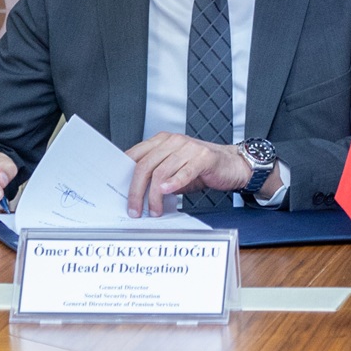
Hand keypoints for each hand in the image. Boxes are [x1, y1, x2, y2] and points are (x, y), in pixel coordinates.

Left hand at [125, 132, 250, 216]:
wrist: (233, 165)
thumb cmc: (202, 168)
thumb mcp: (174, 169)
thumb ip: (155, 175)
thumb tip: (135, 193)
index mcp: (161, 140)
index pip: (134, 156)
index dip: (124, 177)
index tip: (118, 195)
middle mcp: (173, 141)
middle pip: (145, 166)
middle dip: (136, 191)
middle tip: (135, 209)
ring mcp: (189, 147)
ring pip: (161, 172)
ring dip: (154, 196)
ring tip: (155, 210)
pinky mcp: (204, 157)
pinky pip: (184, 171)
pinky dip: (174, 184)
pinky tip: (168, 193)